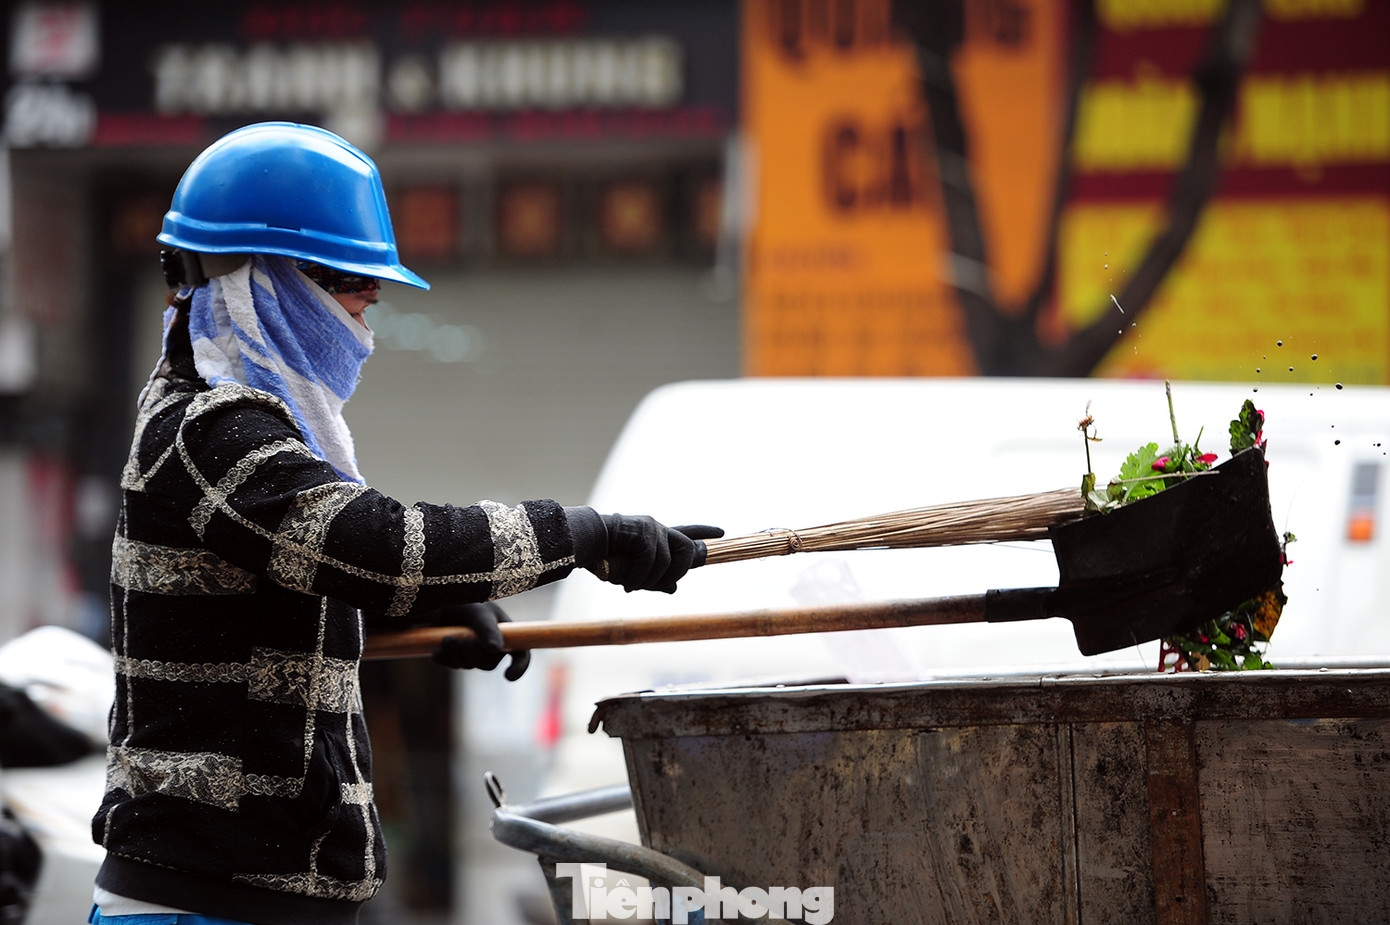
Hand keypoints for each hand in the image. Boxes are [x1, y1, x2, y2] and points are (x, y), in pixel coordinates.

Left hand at [429, 602, 529, 680]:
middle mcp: (487, 643)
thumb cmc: (461, 599)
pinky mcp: (450, 655)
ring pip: (468, 665)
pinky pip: (450, 664)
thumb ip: (486, 628)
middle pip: (489, 664)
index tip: (508, 675)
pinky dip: (443, 657)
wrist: (435, 597)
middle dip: (476, 656)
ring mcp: (468, 651)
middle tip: (464, 642)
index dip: (520, 666)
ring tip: (448, 638)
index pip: (520, 652)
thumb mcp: (476, 609)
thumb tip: (496, 650)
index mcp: (502, 631)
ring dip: (457, 654)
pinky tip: (439, 644)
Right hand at [591, 515, 723, 592]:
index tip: (722, 532)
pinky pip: (652, 562)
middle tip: (665, 584)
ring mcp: (652, 528)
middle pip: (689, 549)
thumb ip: (656, 580)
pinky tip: (628, 585)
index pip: (687, 532)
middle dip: (682, 570)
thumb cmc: (605, 558)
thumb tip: (675, 589)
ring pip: (670, 561)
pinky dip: (640, 579)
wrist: (585, 543)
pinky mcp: (645, 532)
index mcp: (656, 537)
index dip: (704, 532)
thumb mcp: (634, 573)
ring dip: (653, 580)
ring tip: (633, 586)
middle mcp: (658, 529)